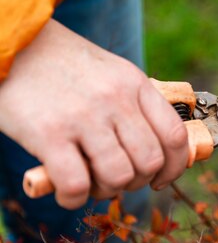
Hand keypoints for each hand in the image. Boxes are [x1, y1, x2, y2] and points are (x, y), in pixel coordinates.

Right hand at [0, 20, 188, 208]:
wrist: (11, 43)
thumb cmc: (61, 65)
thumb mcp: (111, 73)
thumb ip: (134, 106)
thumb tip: (156, 154)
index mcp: (135, 84)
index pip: (175, 135)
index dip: (175, 167)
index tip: (160, 179)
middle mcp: (116, 99)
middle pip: (150, 162)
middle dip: (137, 182)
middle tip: (115, 179)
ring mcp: (84, 116)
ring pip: (119, 177)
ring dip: (106, 191)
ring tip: (89, 183)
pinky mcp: (49, 134)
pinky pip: (77, 185)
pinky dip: (74, 199)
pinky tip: (65, 193)